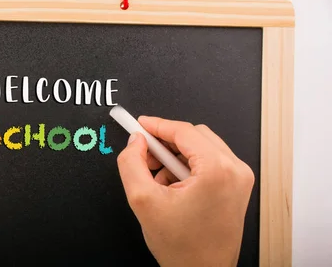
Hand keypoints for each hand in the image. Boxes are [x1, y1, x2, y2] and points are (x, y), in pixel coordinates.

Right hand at [117, 116, 254, 266]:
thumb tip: (136, 142)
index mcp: (217, 170)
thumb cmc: (183, 247)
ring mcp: (239, 178)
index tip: (139, 124)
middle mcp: (235, 170)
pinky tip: (174, 186)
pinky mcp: (237, 186)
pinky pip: (209, 160)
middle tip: (144, 156)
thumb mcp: (143, 201)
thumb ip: (131, 163)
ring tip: (160, 180)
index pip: (183, 131)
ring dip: (176, 156)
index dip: (157, 125)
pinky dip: (187, 166)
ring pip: (201, 147)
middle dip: (166, 143)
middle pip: (194, 135)